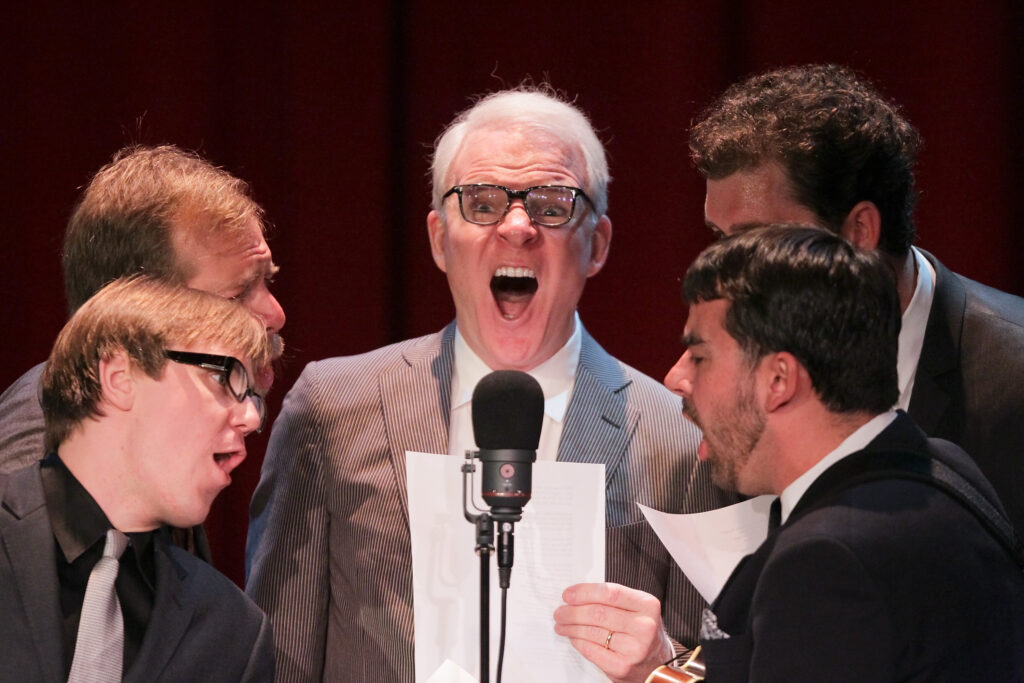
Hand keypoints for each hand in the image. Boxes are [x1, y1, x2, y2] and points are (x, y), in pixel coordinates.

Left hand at [553, 582, 672, 682]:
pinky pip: (591, 650)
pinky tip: (573, 637)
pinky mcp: (623, 666)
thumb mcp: (637, 609)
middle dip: (572, 611)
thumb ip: (613, 599)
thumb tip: (576, 595)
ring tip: (561, 624)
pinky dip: (578, 641)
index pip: (610, 592)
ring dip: (571, 627)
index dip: (584, 592)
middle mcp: (644, 626)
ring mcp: (634, 648)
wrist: (656, 662)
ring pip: (592, 631)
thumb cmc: (641, 631)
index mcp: (647, 605)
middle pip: (598, 613)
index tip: (568, 595)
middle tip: (560, 611)